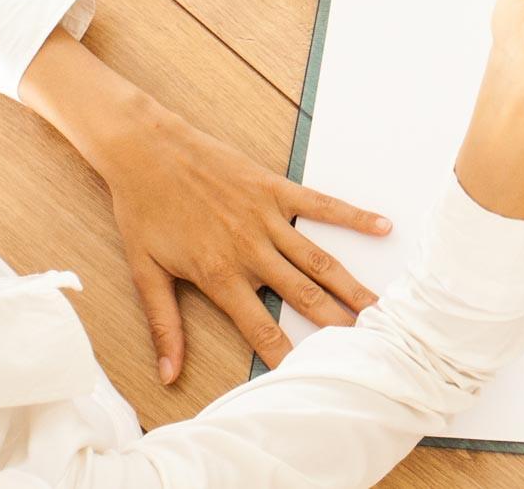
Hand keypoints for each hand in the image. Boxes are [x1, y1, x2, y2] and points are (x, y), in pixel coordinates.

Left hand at [85, 85, 390, 377]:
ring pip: (318, 258)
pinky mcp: (274, 188)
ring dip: (350, 283)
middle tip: (364, 344)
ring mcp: (266, 217)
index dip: (285, 354)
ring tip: (378, 306)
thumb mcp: (145, 273)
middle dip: (335, 324)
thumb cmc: (143, 210)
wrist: (146, 150)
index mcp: (219, 274)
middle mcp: (250, 249)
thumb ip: (164, 326)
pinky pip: (321, 205)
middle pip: (302, 295)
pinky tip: (381, 226)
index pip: (260, 327)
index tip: (310, 373)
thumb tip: (168, 374)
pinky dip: (353, 216)